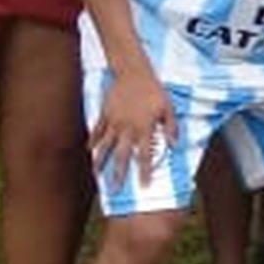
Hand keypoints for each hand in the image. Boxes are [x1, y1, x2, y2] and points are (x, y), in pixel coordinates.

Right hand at [90, 68, 176, 190]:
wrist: (133, 73)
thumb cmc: (154, 90)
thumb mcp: (168, 107)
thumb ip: (171, 127)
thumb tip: (174, 146)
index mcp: (144, 129)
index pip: (145, 156)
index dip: (145, 172)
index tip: (144, 186)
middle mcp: (127, 129)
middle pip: (121, 156)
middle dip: (118, 174)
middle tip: (115, 190)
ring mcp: (113, 122)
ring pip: (105, 146)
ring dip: (100, 162)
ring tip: (97, 175)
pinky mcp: (104, 114)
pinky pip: (97, 131)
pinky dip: (93, 141)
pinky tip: (89, 151)